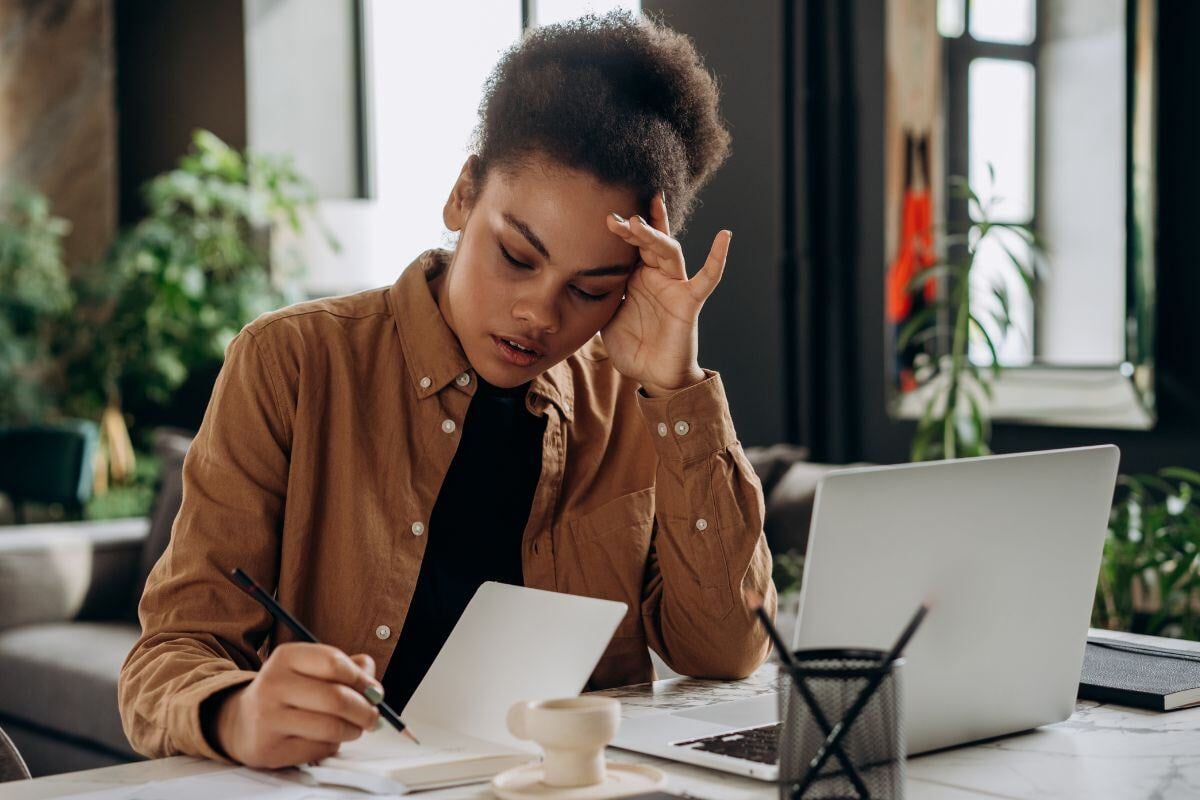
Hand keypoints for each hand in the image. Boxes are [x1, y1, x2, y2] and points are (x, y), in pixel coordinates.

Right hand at [209, 643, 382, 767]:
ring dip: (353, 730)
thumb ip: (347, 668)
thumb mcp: (310, 668)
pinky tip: (328, 739)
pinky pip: (319, 749)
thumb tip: (372, 684)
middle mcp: (273, 684)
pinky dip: (333, 745)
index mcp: (286, 657)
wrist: (240, 721)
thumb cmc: (287, 692)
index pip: (334, 663)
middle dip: (364, 710)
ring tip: (355, 728)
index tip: (375, 691)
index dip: (362, 679)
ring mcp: (268, 718)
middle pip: (336, 699)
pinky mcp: (269, 749)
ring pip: (331, 727)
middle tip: (373, 716)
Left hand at [602, 192, 729, 396]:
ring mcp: (675, 287)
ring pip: (669, 252)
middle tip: (613, 219)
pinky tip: (724, 236)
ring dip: (655, 235)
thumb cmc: (633, 348)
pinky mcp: (690, 302)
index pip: (631, 247)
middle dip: (633, 229)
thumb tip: (581, 275)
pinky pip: (708, 278)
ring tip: (637, 223)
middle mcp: (657, 277)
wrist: (654, 376)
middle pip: (649, 243)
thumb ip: (600, 296)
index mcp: (636, 279)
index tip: (604, 219)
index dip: (621, 233)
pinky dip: (717, 258)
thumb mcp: (607, 319)